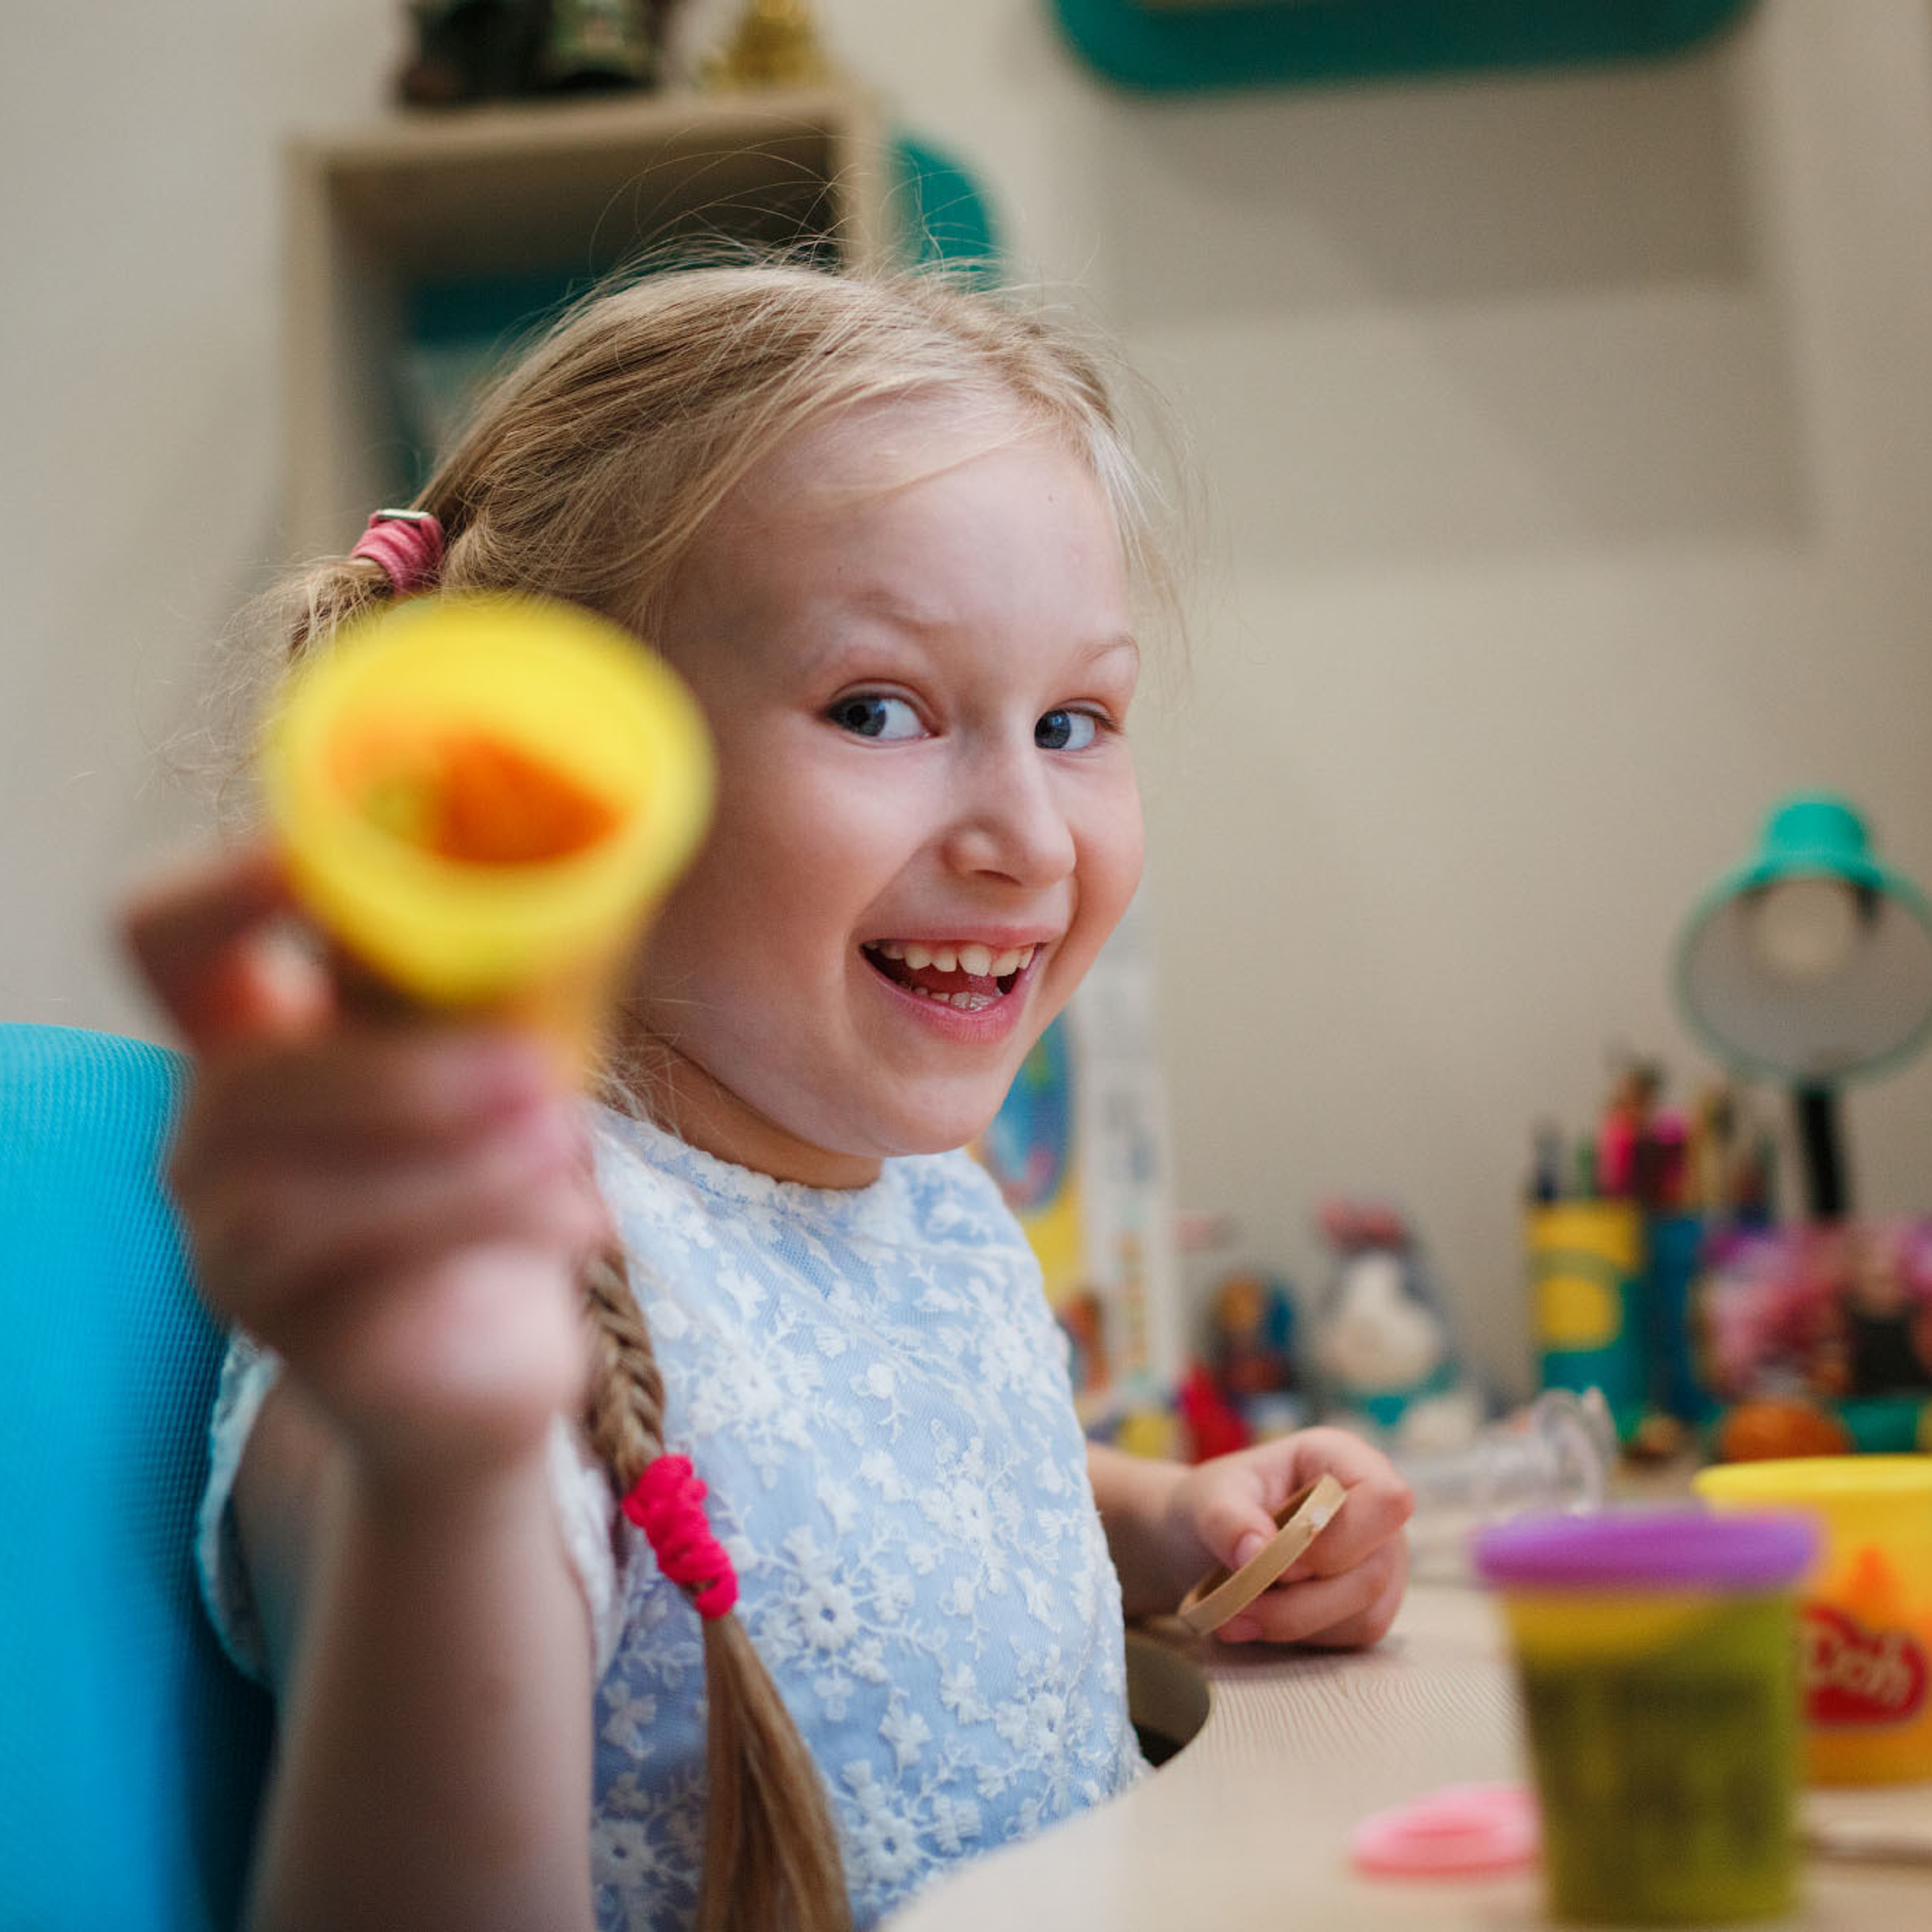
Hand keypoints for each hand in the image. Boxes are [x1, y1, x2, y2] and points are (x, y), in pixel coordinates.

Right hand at [120, 844, 611, 1486]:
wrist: (485, 1359)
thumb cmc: (493, 1181)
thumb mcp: (494, 1067)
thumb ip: (490, 988)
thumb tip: (584, 889)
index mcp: (254, 1037)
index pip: (168, 940)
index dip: (223, 890)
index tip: (312, 864)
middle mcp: (213, 1134)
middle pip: (251, 1081)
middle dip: (405, 1072)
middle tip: (536, 1068)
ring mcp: (229, 1242)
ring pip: (307, 1196)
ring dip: (462, 1166)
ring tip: (571, 1146)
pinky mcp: (286, 1332)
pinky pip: (374, 1275)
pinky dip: (495, 1231)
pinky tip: (583, 1218)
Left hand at [1167, 1426, 1412, 1648]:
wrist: (1204, 1542)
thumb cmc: (1218, 1504)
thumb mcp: (1209, 1497)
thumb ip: (1228, 1518)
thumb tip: (1256, 1554)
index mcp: (1346, 1460)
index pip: (1387, 1500)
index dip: (1337, 1539)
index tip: (1274, 1554)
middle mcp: (1375, 1512)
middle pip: (1373, 1572)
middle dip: (1298, 1598)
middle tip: (1237, 1598)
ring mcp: (1379, 1561)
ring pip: (1363, 1615)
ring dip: (1292, 1622)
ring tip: (1234, 1611)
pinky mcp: (1369, 1606)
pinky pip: (1350, 1637)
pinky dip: (1298, 1636)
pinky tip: (1256, 1621)